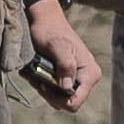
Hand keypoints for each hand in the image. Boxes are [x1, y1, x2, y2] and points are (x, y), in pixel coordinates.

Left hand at [24, 0, 101, 114]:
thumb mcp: (56, 46)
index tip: (42, 84)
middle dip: (48, 93)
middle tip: (35, 78)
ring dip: (43, 89)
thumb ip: (65, 65)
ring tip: (33, 73)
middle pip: (66, 102)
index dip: (57, 98)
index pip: (75, 101)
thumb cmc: (50, 31)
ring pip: (59, 98)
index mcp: (90, 73)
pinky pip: (55, 90)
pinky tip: (34, 73)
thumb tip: (67, 86)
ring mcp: (77, 78)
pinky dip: (43, 84)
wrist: (45, 21)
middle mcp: (87, 78)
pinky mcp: (67, 77)